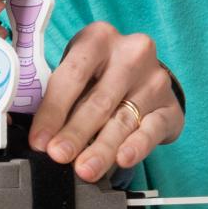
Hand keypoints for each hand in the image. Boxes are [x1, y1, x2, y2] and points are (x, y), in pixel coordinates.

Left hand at [27, 22, 183, 182]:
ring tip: (85, 169)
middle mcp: (131, 54)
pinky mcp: (171, 106)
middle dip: (75, 133)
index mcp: (98, 38)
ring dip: (101, 148)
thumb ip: (56, 96)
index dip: (53, 111)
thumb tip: (36, 136)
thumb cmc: (98, 75)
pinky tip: (124, 159)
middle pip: (98, 100)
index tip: (39, 140)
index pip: (72, 75)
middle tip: (58, 156)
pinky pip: (152, 129)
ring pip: (123, 120)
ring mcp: (155, 80)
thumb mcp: (76, 72)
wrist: (143, 78)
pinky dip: (137, 146)